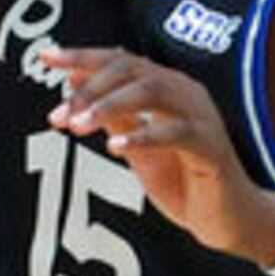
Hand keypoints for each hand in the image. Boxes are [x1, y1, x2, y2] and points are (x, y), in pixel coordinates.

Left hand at [45, 47, 274, 266]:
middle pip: (132, 70)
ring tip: (78, 126)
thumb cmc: (183, 178)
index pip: (120, 60)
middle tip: (59, 116)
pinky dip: (143, 135)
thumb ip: (111, 113)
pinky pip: (176, 132)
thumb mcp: (136, 144)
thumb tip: (74, 78)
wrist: (228, 219)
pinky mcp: (211, 147)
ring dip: (109, 105)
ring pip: (151, 91)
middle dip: (90, 89)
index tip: (46, 56)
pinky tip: (115, 146)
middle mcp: (185, 92)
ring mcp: (201, 117)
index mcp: (166, 87)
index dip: (82, 56)